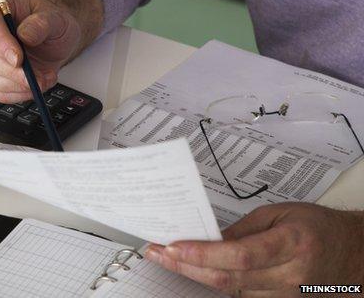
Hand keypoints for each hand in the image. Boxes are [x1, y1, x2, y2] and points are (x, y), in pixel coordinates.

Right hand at [0, 0, 102, 102]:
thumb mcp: (55, 17)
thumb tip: (25, 35)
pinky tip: (34, 87)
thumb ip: (42, 23)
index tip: (18, 58)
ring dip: (17, 85)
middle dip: (11, 71)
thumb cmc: (48, 22)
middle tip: (34, 78)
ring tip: (43, 80)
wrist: (52, 38)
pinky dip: (18, 94)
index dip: (1, 43)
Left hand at [145, 203, 363, 296]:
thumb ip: (244, 228)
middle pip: (228, 278)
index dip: (203, 253)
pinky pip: (240, 294)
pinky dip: (215, 282)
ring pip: (230, 290)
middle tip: (157, 253)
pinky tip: (195, 268)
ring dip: (195, 274)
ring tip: (167, 257)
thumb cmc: (318, 228)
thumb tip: (208, 238)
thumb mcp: (282, 213)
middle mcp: (290, 275)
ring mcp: (285, 295)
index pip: (240, 255)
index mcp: (292, 244)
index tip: (173, 246)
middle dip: (186, 265)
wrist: (353, 256)